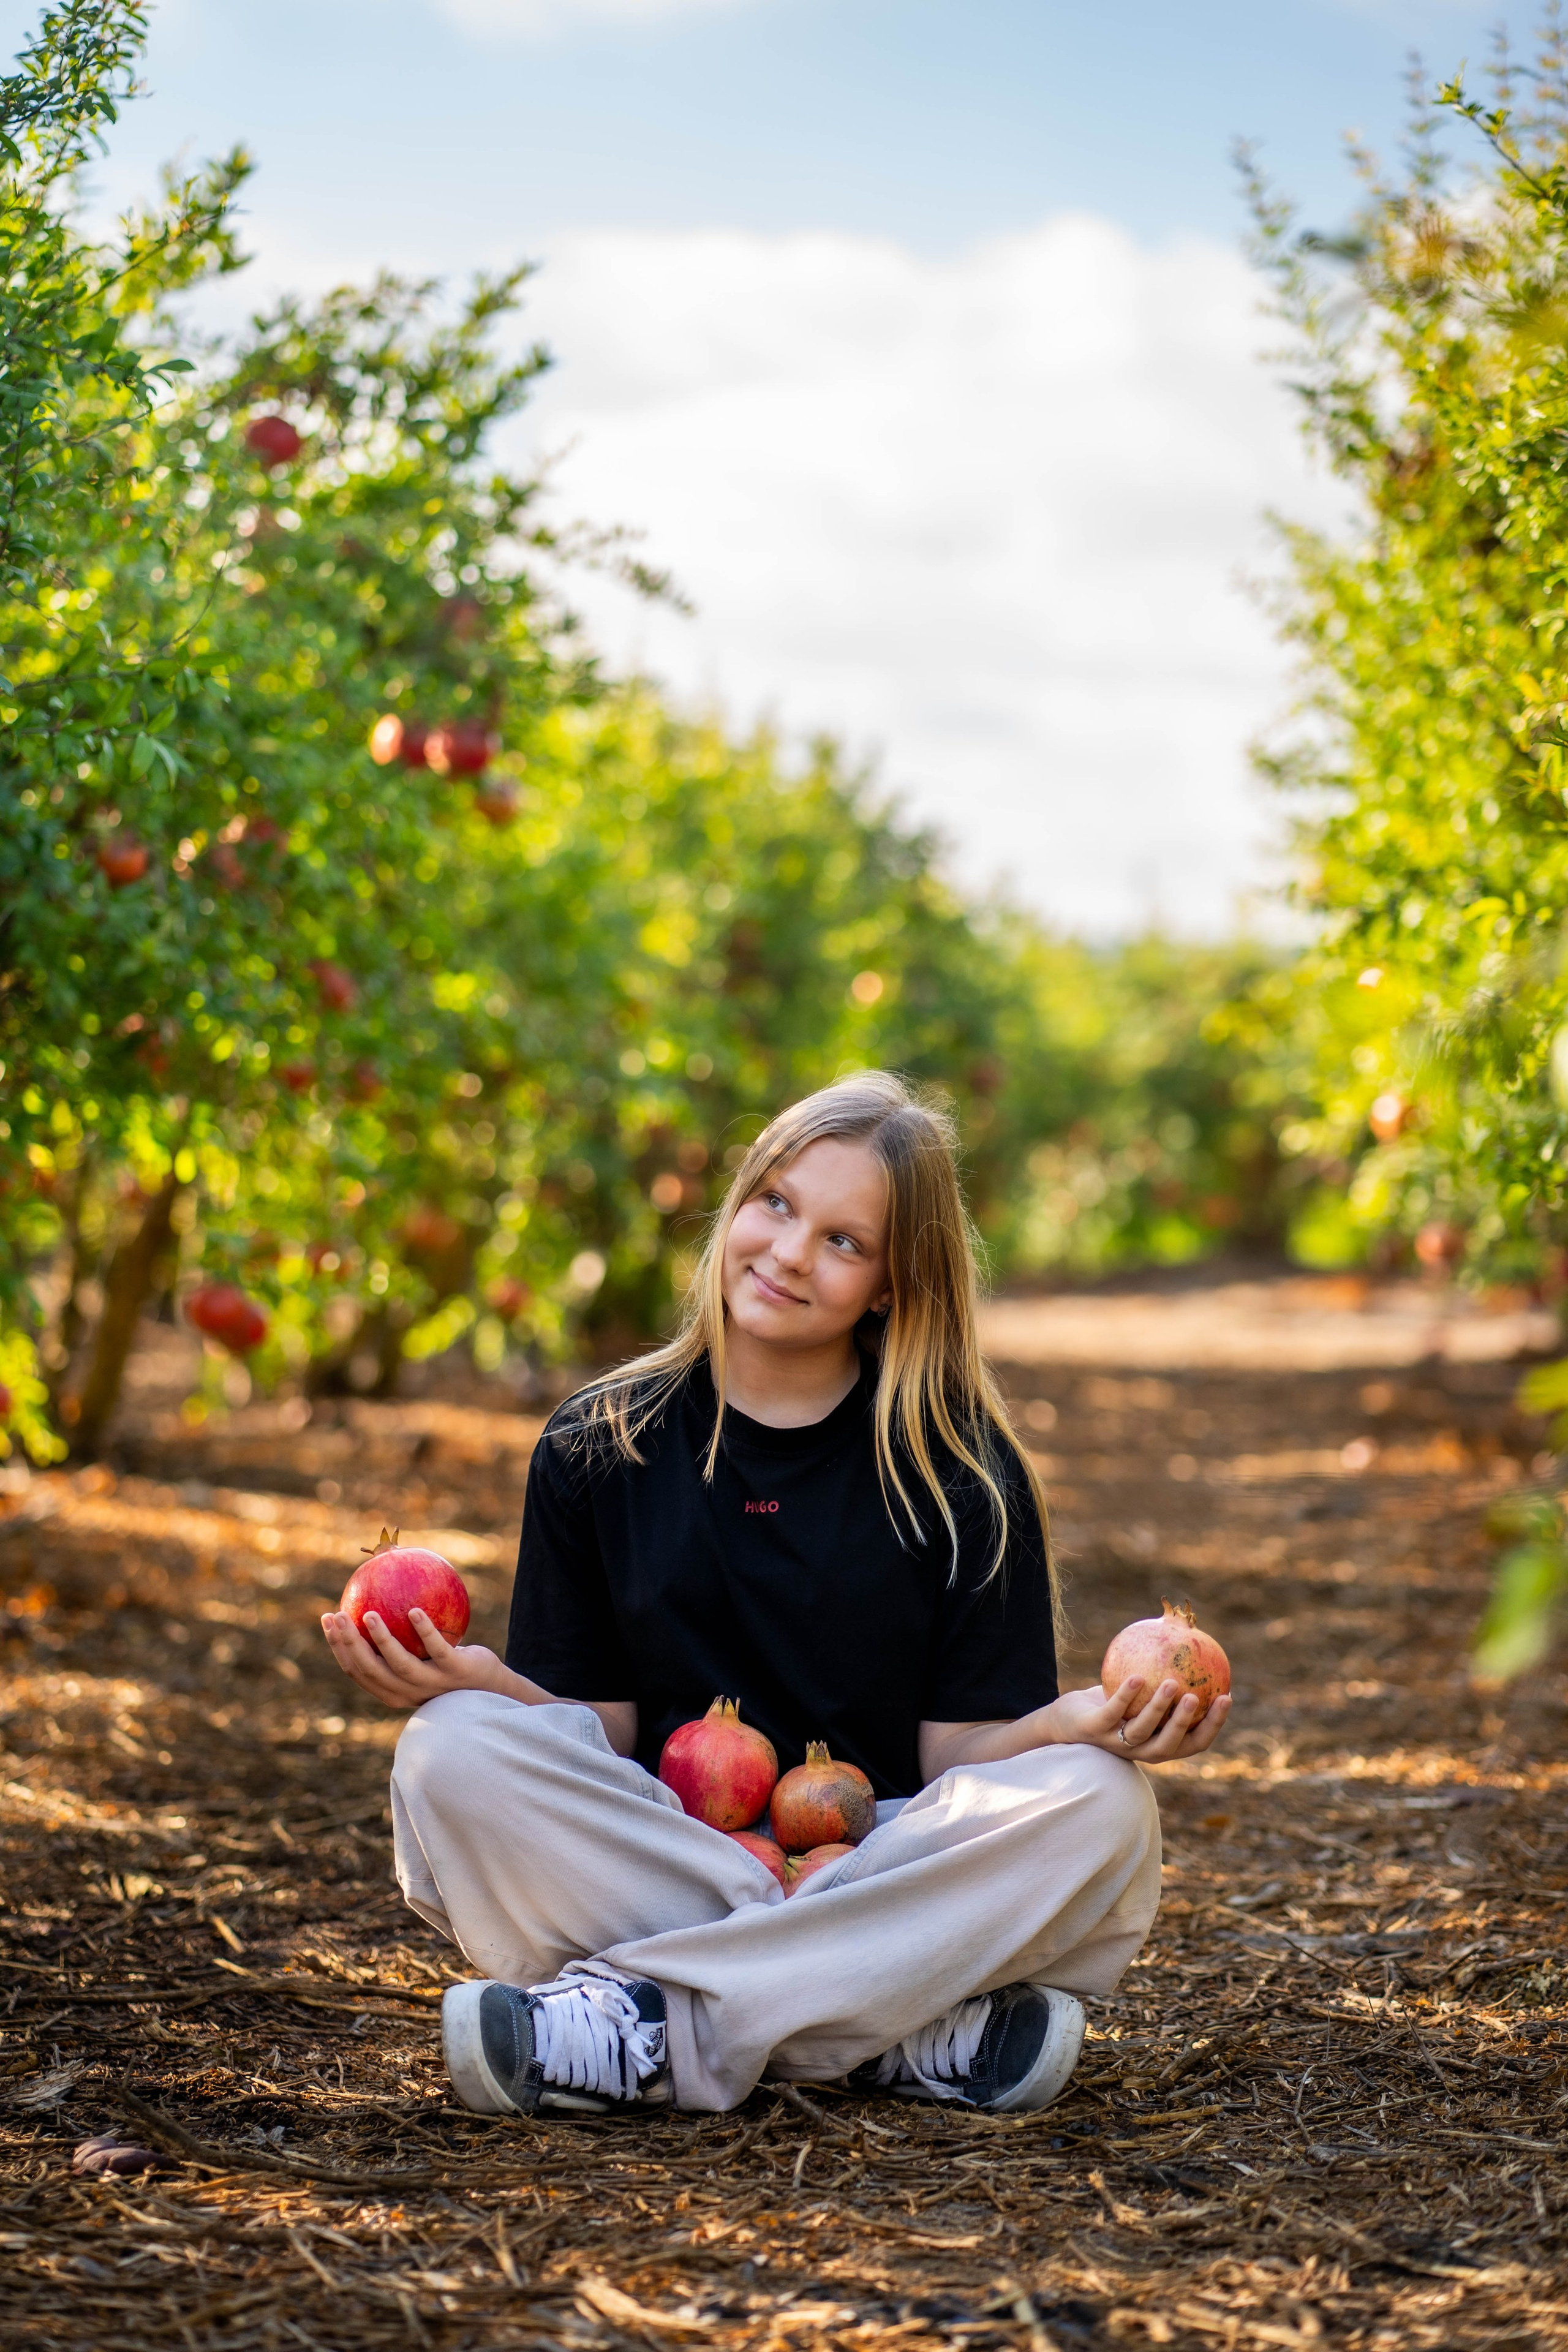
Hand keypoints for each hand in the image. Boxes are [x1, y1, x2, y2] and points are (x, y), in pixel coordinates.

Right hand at [319, 1605, 507, 1711]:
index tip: (328, 1619)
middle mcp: (407, 1692)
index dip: (338, 1646)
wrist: (489, 1686)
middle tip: (339, 1614)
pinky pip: (437, 1649)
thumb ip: (396, 1639)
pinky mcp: (455, 1672)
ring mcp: (431, 1684)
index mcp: (391, 1691)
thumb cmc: (447, 1666)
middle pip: (369, 1669)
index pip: (356, 1670)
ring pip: (399, 1663)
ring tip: (370, 1614)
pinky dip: (425, 1631)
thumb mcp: (418, 1656)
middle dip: (349, 1642)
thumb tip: (374, 1599)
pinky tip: (415, 1610)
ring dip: (381, 1638)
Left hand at [1042, 1676, 1231, 1765]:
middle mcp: (1141, 1751)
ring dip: (1158, 1708)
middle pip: (1170, 1745)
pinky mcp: (1093, 1732)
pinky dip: (1125, 1696)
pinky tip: (1137, 1676)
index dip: (1213, 1725)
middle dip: (1185, 1722)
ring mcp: (1116, 1744)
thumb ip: (1164, 1680)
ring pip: (1142, 1731)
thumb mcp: (1140, 1694)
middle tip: (1196, 1696)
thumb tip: (1190, 1644)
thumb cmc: (1109, 1704)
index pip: (1194, 1743)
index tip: (1226, 1697)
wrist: (1065, 1720)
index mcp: (1159, 1744)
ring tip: (1172, 1683)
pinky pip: (1112, 1713)